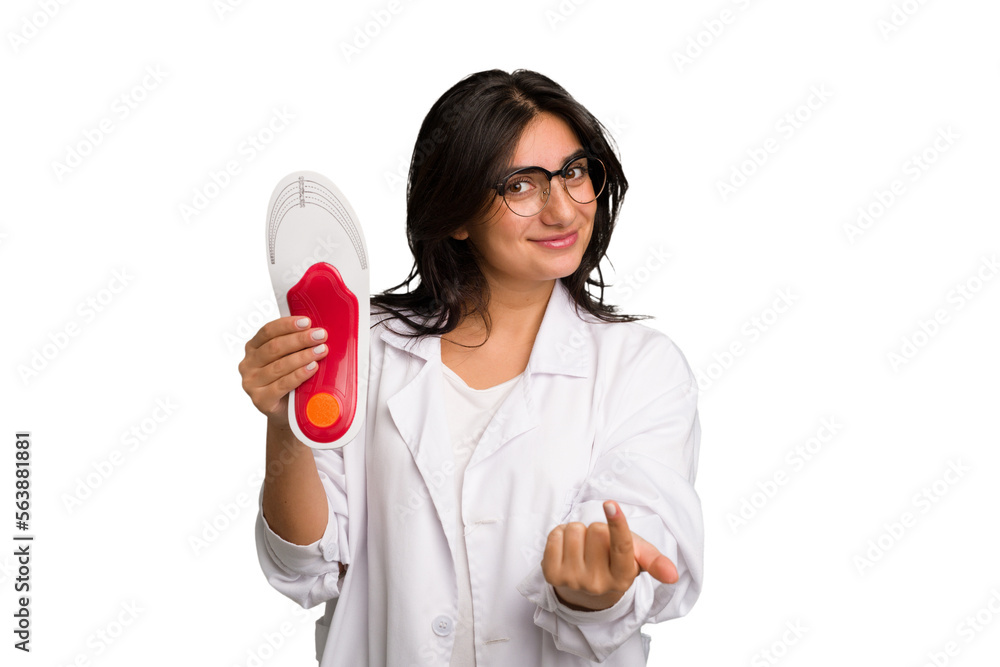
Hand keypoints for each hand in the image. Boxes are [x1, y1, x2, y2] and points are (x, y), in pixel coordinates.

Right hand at [238, 315, 329, 427]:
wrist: (286, 412)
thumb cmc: (289, 380)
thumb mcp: (288, 359)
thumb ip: (294, 345)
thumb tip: (316, 329)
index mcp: (252, 348)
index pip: (268, 331)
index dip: (287, 325)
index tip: (307, 322)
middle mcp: (248, 364)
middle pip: (274, 347)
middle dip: (300, 339)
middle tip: (320, 336)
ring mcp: (251, 383)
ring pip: (279, 365)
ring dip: (303, 356)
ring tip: (321, 350)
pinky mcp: (260, 400)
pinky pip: (282, 384)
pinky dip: (299, 375)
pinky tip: (312, 368)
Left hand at [541, 500, 677, 611]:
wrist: (585, 590)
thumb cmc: (614, 563)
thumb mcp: (637, 559)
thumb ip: (655, 561)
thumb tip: (673, 576)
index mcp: (622, 577)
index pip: (621, 546)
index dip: (616, 523)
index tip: (610, 503)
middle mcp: (598, 584)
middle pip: (596, 531)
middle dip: (598, 530)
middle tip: (598, 546)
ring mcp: (573, 581)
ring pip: (574, 530)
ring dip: (578, 532)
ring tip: (583, 548)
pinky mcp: (551, 575)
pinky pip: (555, 535)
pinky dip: (561, 535)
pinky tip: (567, 550)